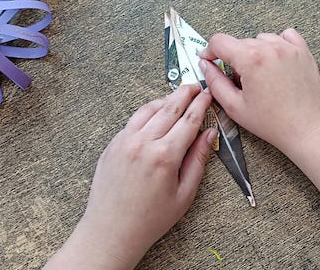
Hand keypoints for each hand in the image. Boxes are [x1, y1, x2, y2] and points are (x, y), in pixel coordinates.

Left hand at [46, 85, 215, 268]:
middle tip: (195, 87)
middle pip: (169, 107)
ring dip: (165, 99)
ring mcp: (124, 142)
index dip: (201, 104)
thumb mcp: (184, 194)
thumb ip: (199, 160)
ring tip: (177, 97)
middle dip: (185, 93)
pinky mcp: (112, 145)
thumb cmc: (148, 219)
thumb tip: (209, 135)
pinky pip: (132, 120)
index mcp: (165, 156)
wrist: (110, 231)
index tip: (208, 96)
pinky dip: (147, 112)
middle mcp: (143, 143)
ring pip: (149, 108)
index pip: (189, 119)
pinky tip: (155, 114)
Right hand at [198, 29, 319, 154]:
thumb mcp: (235, 106)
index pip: (219, 41)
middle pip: (240, 42)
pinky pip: (285, 36)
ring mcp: (289, 48)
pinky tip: (276, 62)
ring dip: (256, 51)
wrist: (306, 128)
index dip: (210, 51)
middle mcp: (271, 48)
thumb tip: (205, 66)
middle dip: (235, 58)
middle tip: (241, 81)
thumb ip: (215, 82)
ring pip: (261, 38)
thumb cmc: (273, 123)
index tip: (209, 60)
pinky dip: (278, 44)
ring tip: (261, 74)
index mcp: (251, 60)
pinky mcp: (303, 51)